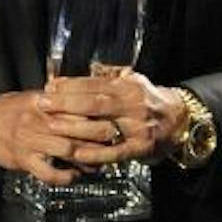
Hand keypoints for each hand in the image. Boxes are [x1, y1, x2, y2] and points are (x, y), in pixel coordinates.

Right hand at [0, 88, 104, 186]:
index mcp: (45, 103)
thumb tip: (89, 105)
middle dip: (99, 135)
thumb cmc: (13, 109)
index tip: (112, 117)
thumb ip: (60, 101)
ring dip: (86, 157)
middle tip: (113, 139)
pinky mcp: (24, 159)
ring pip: (67, 149)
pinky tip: (73, 176)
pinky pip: (48, 172)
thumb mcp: (36, 97)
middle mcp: (39, 121)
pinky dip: (64, 176)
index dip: (97, 114)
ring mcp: (31, 141)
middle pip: (77, 128)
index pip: (77, 106)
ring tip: (97, 161)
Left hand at [39, 71, 187, 170]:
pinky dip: (94, 153)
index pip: (95, 83)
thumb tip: (86, 69)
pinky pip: (114, 151)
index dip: (71, 85)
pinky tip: (76, 152)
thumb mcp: (134, 81)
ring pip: (101, 126)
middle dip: (65, 102)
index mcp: (128, 86)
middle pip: (95, 102)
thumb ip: (111, 76)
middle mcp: (133, 104)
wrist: (179, 121)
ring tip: (50, 125)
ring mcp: (137, 126)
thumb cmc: (149, 100)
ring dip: (74, 127)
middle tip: (43, 103)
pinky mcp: (140, 147)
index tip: (50, 86)